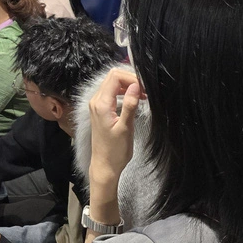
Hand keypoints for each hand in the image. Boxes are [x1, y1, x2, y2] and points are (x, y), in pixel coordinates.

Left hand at [87, 69, 142, 188]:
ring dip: (127, 86)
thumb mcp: (125, 128)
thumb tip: (135, 85)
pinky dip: (123, 92)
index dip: (131, 78)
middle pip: (112, 77)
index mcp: (101, 103)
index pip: (114, 77)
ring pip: (112, 84)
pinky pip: (111, 93)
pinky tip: (135, 100)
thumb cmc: (115, 150)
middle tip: (146, 91)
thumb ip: (129, 105)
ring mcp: (97, 104)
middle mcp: (96, 100)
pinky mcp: (100, 109)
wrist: (104, 165)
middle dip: (130, 80)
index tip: (145, 88)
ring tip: (144, 96)